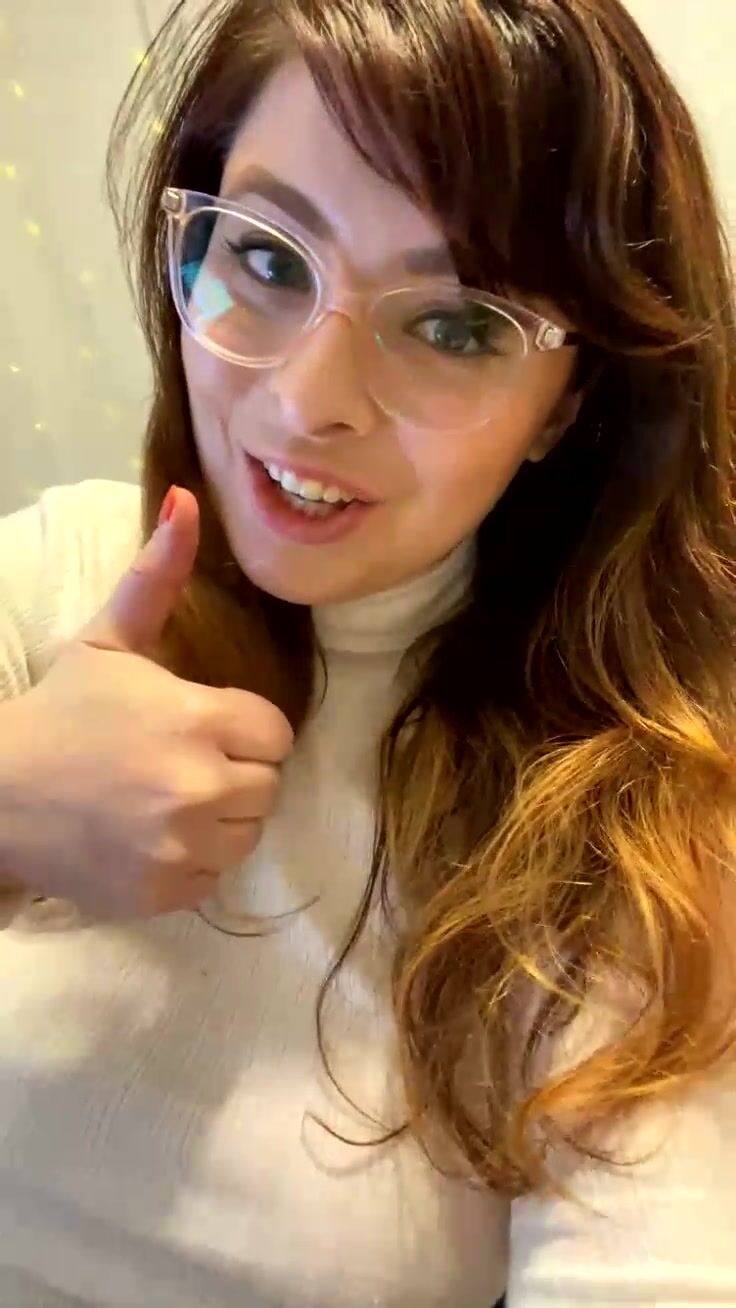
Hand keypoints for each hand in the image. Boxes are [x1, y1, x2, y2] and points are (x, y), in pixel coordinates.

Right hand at [0, 487, 292, 916]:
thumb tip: (189, 497)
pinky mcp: (165, 892)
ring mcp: (183, 846)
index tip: (205, 726)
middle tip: (183, 762)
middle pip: (268, 785)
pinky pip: (214, 877)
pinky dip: (191, 862)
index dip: (243, 728)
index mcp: (198, 718)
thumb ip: (157, 574)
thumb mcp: (108, 639)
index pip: (276, 733)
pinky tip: (151, 838)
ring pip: (247, 833)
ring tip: (168, 800)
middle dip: (235, 771)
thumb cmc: (62, 711)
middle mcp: (201, 786)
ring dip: (220, 819)